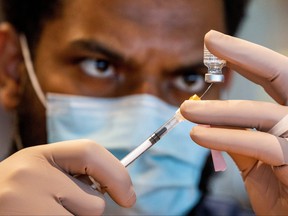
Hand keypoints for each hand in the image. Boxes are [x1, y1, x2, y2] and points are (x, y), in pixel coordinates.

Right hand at [0, 139, 134, 214]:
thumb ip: (75, 173)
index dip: (117, 175)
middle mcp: (29, 174)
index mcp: (38, 155)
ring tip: (42, 212)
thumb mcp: (41, 172)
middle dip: (86, 208)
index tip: (129, 197)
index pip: (90, 152)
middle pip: (94, 201)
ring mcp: (24, 204)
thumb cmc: (19, 192)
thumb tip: (124, 192)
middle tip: (57, 205)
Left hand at [180, 30, 287, 214]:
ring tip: (185, 110)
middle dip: (246, 56)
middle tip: (210, 42)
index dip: (248, 57)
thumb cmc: (283, 193)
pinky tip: (198, 135)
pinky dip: (225, 138)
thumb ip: (238, 141)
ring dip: (218, 111)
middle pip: (283, 75)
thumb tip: (211, 125)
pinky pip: (259, 145)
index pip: (275, 76)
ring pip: (261, 113)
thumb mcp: (257, 165)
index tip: (216, 44)